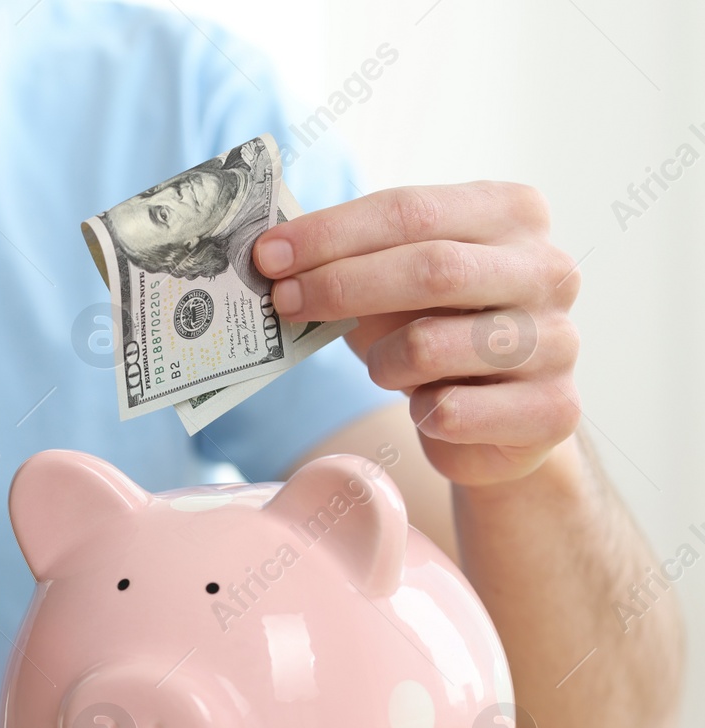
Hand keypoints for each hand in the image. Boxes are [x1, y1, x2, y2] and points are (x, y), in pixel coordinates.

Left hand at [253, 182, 581, 485]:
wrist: (499, 418)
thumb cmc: (435, 330)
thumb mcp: (393, 282)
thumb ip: (348, 257)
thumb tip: (270, 251)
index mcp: (512, 214)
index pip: (411, 210)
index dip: (332, 233)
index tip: (268, 255)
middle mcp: (548, 269)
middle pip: (432, 267)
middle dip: (341, 285)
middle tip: (282, 302)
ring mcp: (559, 340)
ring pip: (433, 345)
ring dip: (382, 361)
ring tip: (383, 367)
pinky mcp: (554, 409)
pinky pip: (452, 411)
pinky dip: (419, 412)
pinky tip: (427, 407)